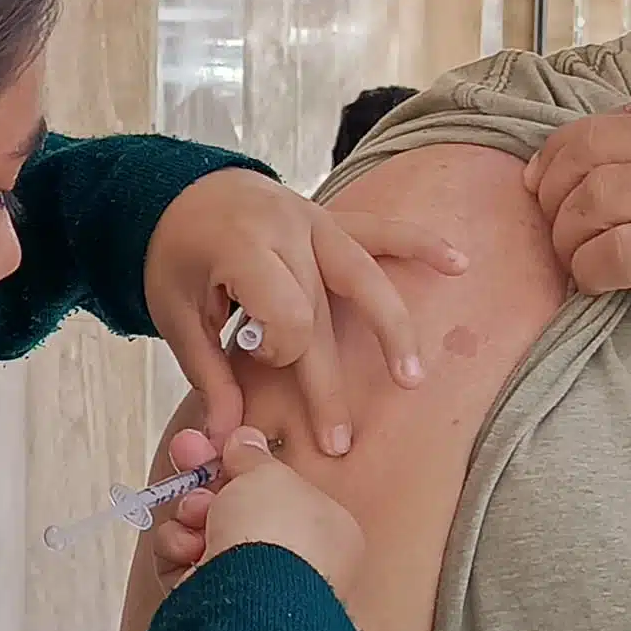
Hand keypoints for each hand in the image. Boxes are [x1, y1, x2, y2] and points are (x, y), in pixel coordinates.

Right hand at [146, 425, 361, 599]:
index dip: (242, 461)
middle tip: (183, 452)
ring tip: (195, 516)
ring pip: (205, 532)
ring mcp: (251, 586)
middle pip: (235, 507)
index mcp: (325, 530)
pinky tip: (185, 548)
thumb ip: (253, 456)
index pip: (276, 489)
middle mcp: (291, 561)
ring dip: (191, 514)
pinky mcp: (213, 605)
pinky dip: (178, 550)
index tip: (215, 441)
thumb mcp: (269, 474)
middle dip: (204, 481)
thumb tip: (246, 441)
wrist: (250, 601)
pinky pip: (186, 564)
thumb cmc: (276, 532)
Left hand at [147, 170, 463, 454]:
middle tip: (338, 443)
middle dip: (328, 383)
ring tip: (412, 377)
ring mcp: (313, 220)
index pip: (286, 314)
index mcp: (243, 249)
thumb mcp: (175, 313)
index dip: (277, 350)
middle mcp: (286, 230)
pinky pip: (381, 230)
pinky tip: (457, 264)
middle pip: (322, 314)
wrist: (175, 187)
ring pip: (365, 277)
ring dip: (391, 329)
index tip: (257, 356)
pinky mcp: (330, 217)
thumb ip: (207, 373)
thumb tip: (227, 439)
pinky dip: (419, 244)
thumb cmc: (173, 255)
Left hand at [523, 78, 630, 372]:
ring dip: (568, 238)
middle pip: (593, 155)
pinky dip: (592, 271)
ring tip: (573, 261)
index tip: (551, 185)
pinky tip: (597, 284)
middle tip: (548, 226)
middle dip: (554, 194)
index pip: (616, 119)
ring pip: (597, 203)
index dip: (566, 155)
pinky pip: (621, 255)